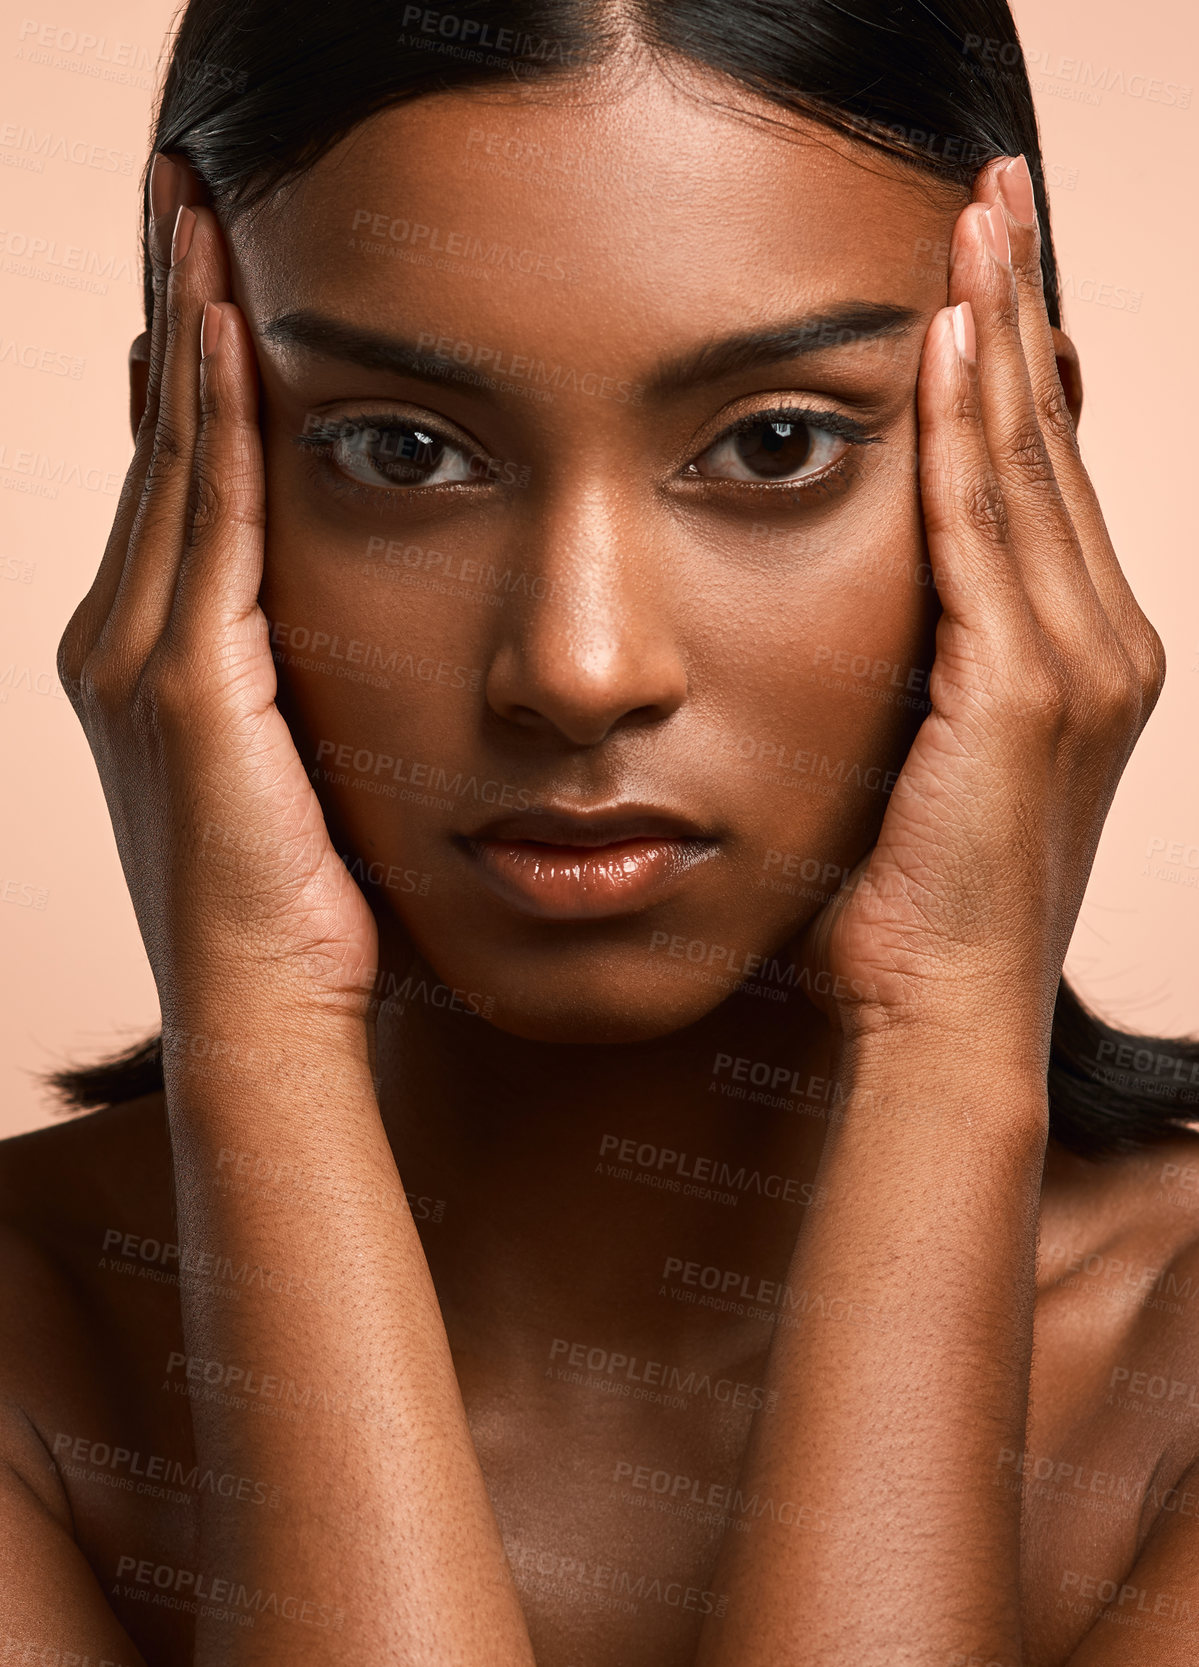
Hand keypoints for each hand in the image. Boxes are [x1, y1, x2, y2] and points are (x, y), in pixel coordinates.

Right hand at [57, 154, 378, 1036]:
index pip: (167, 475)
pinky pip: (209, 520)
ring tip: (194, 209)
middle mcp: (119, 640)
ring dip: (184, 324)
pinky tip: (229, 325)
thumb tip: (325, 612)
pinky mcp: (186, 685)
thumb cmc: (300, 908)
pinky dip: (215, 417)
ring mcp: (138, 660)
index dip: (181, 360)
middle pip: (150, 438)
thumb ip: (288, 674)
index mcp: (146, 656)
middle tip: (183, 189)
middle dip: (168, 305)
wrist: (268, 1013)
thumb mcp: (294, 763)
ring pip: (168, 456)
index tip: (204, 260)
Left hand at [798, 155, 1164, 1061]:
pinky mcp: (1020, 690)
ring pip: (1029, 463)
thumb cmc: (913, 901)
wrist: (935, 1011)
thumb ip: (927, 660)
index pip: (1048, 477)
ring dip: (997, 333)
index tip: (989, 266)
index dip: (1019, 362)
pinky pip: (982, 529)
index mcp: (1084, 656)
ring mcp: (1079, 664)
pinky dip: (964, 429)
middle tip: (994, 192)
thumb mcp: (926, 753)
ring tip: (977, 219)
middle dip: (1020, 308)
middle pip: (1053, 443)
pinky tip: (945, 338)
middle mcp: (1105, 645)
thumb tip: (886, 596)